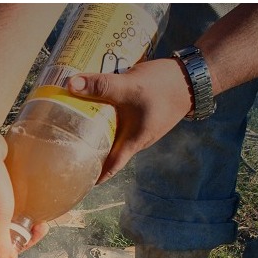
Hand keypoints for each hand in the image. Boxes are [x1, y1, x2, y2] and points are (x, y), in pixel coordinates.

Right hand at [0, 132, 48, 257]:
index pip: (1, 248)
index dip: (24, 243)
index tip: (40, 228)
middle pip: (3, 230)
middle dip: (25, 228)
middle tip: (42, 217)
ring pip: (3, 211)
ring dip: (21, 211)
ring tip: (36, 202)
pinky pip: (1, 193)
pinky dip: (15, 194)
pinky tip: (25, 187)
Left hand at [67, 57, 193, 182]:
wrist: (193, 75)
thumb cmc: (164, 87)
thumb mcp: (128, 86)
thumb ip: (100, 86)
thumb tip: (71, 84)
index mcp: (134, 142)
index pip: (110, 167)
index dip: (94, 176)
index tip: (76, 182)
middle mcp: (136, 139)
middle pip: (108, 151)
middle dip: (89, 152)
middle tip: (65, 150)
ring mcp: (140, 127)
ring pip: (114, 134)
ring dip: (97, 133)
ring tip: (72, 128)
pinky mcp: (142, 114)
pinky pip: (120, 121)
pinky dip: (107, 118)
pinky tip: (93, 107)